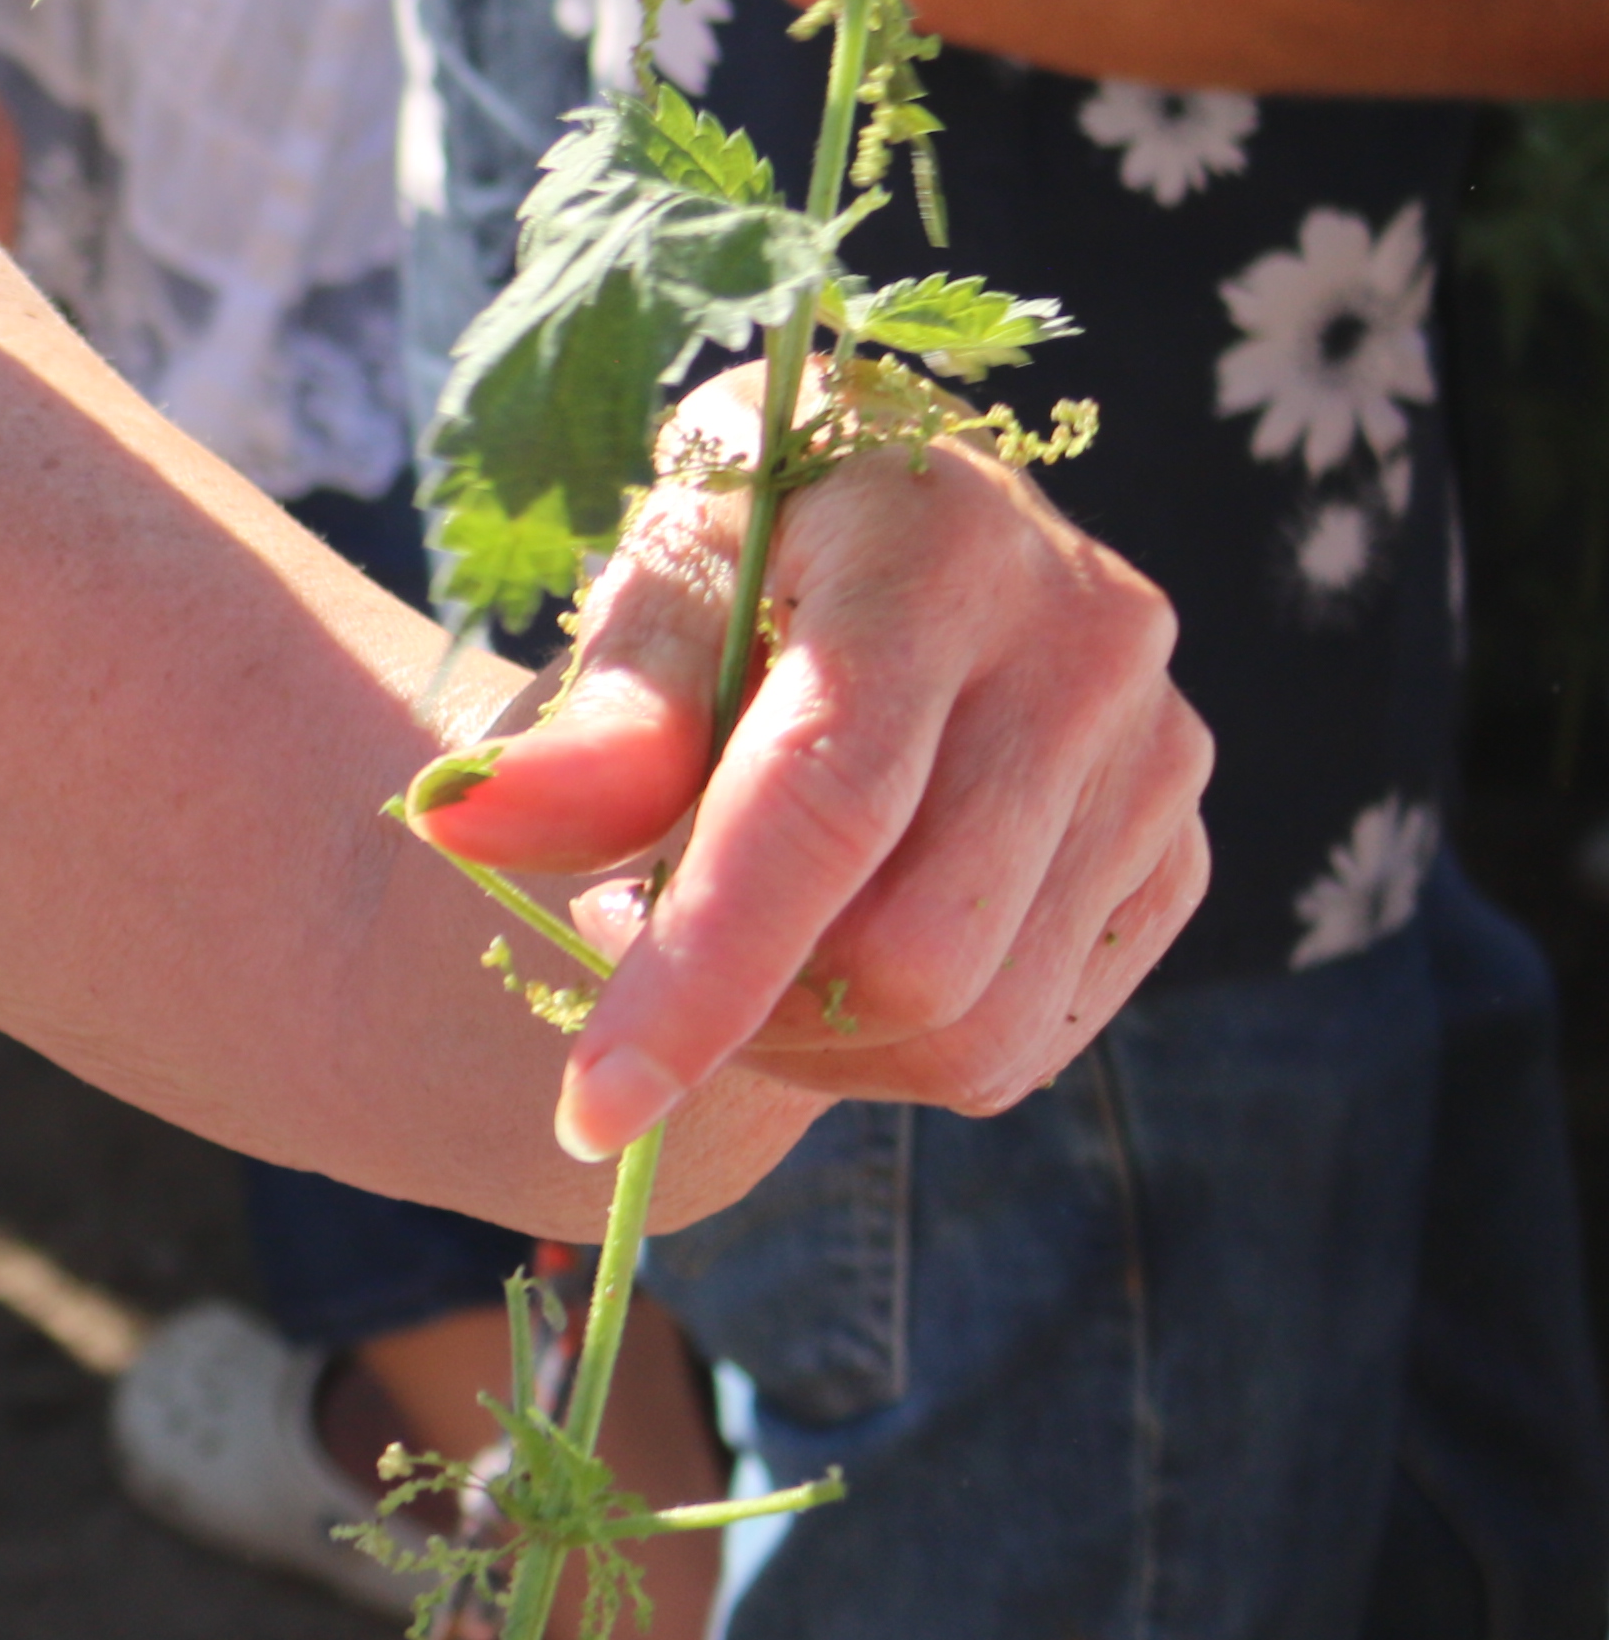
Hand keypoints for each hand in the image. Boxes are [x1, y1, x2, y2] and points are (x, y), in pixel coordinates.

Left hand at [418, 374, 1204, 1158]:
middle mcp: (1088, 646)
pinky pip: (1028, 1041)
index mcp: (941, 547)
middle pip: (917, 952)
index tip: (587, 1110)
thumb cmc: (742, 550)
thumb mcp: (646, 581)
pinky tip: (832, 938)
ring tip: (724, 930)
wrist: (883, 530)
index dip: (701, 972)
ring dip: (812, 1034)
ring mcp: (1159, 759)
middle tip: (633, 926)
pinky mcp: (1178, 856)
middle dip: (746, 1001)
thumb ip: (585, 725)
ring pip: (978, 1027)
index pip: (822, 805)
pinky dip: (897, 1043)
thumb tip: (461, 829)